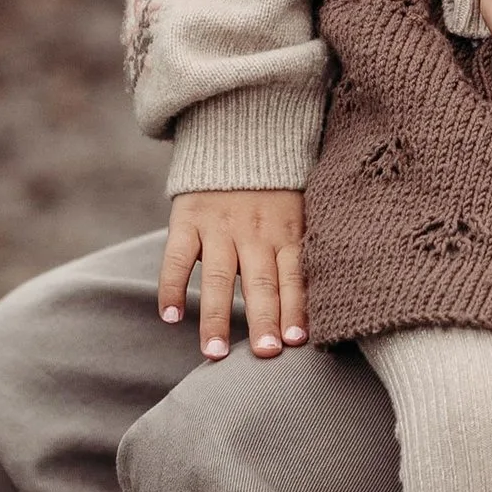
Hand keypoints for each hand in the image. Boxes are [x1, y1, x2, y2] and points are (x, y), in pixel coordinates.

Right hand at [159, 189, 306, 359]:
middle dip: (264, 320)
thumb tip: (321, 305)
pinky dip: (172, 286)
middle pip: (261, 282)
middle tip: (266, 353)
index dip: (296, 309)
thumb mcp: (298, 213)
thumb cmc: (275, 190)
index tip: (296, 342)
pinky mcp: (188, 218)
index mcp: (287, 232)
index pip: (294, 277)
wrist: (239, 138)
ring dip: (216, 316)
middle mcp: (255, 232)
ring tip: (214, 352)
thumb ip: (302, 252)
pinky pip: (178, 256)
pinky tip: (170, 316)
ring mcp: (220, 226)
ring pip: (219, 277)